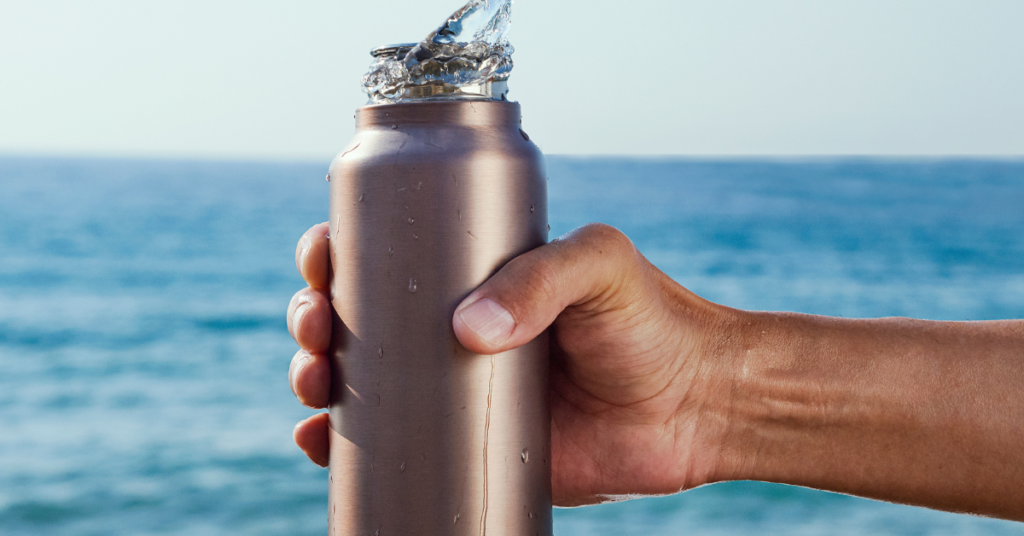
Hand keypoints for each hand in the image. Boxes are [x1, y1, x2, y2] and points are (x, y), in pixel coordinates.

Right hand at [287, 222, 737, 505]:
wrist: (697, 406)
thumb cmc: (655, 321)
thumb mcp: (601, 265)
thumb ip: (542, 278)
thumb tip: (466, 331)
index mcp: (478, 273)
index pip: (391, 252)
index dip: (342, 252)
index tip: (323, 257)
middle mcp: (457, 327)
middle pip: (360, 316)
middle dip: (316, 316)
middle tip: (316, 327)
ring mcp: (459, 388)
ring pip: (362, 379)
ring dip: (317, 376)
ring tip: (315, 383)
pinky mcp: (471, 445)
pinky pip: (393, 445)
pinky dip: (343, 444)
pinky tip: (319, 441)